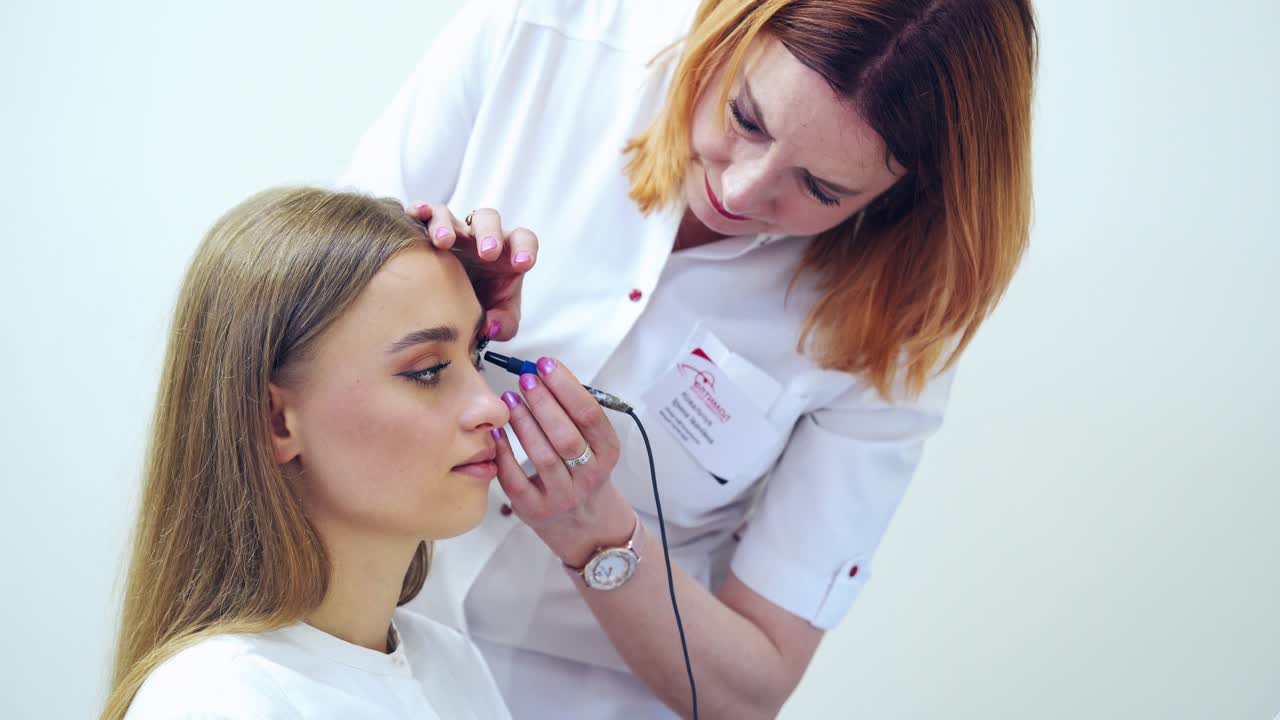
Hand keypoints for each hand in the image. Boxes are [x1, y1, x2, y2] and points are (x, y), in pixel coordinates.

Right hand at [410, 203, 535, 341]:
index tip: (522, 265)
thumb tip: (489, 326)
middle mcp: (478, 237)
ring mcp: (451, 232)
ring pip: (449, 214)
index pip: (522, 238)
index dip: (525, 248)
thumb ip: (504, 324)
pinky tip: (417, 214)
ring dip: (446, 225)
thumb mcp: (501, 320)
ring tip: (444, 243)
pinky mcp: (426, 232)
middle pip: (487, 218)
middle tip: (487, 254)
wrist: (452, 309)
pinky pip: (422, 214)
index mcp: (506, 252)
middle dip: (489, 234)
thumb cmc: (484, 307)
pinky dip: (419, 210)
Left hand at [490, 357, 632, 565]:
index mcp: (607, 454)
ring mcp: (562, 496)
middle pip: (566, 436)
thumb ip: (574, 415)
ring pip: (543, 456)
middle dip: (544, 402)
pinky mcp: (535, 510)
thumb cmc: (583, 474)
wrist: (585, 526)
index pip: (590, 416)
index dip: (567, 387)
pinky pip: (516, 480)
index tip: (547, 365)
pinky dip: (504, 453)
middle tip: (526, 378)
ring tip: (510, 398)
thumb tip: (544, 374)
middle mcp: (589, 477)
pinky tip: (497, 431)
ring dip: (524, 423)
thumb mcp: (594, 447)